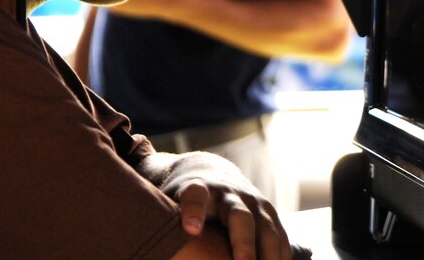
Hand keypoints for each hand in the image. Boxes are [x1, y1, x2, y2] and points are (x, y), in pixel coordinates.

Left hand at [146, 152, 291, 259]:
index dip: (193, 212)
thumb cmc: (182, 197)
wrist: (211, 171)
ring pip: (267, 229)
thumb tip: (142, 247)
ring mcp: (254, 202)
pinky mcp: (269, 214)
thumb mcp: (167, 201)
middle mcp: (231, 194)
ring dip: (269, 256)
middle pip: (239, 217)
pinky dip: (281, 257)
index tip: (189, 229)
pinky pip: (280, 238)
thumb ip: (161, 220)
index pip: (194, 196)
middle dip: (243, 243)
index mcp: (198, 188)